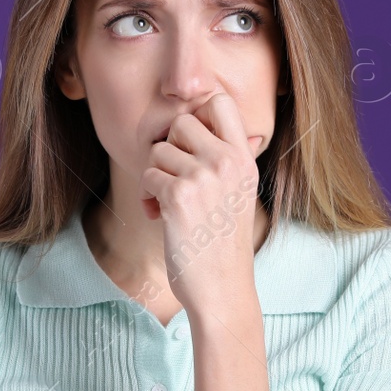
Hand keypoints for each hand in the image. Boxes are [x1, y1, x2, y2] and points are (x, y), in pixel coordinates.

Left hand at [139, 93, 262, 316]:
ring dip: (154, 176)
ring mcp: (204, 178)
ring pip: (158, 150)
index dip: (197, 116)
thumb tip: (195, 125)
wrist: (222, 288)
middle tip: (173, 177)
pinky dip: (146, 197)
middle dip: (169, 149)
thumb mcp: (239, 193)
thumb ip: (225, 159)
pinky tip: (159, 216)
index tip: (191, 147)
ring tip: (165, 203)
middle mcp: (227, 162)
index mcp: (244, 159)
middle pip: (182, 122)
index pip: (219, 103)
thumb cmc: (224, 243)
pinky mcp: (179, 196)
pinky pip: (147, 175)